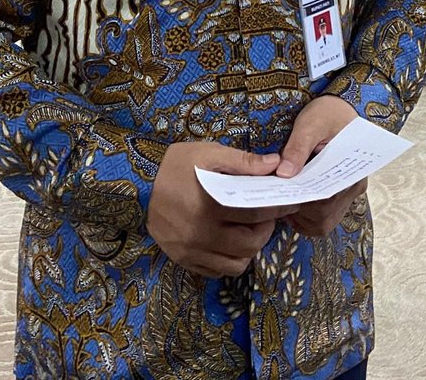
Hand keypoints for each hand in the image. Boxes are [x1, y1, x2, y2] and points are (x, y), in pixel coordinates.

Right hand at [147, 142, 296, 277]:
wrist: (136, 185)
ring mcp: (192, 251)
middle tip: (267, 216)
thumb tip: (276, 164)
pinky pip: (217, 272)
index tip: (289, 202)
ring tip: (250, 231)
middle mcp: (202, 234)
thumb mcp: (207, 154)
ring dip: (250, 249)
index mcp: (211, 206)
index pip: (257, 213)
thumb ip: (243, 161)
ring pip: (236, 264)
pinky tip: (230, 243)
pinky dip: (230, 261)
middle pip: (250, 244)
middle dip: (266, 230)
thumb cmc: (174, 166)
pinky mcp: (184, 260)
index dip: (278, 208)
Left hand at [277, 95, 362, 237]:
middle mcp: (353, 187)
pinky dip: (305, 215)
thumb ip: (298, 148)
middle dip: (297, 211)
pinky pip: (322, 216)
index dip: (301, 202)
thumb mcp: (311, 124)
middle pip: (323, 216)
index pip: (326, 199)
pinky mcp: (338, 195)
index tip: (280, 195)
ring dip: (300, 216)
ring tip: (281, 197)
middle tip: (275, 197)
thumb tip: (284, 174)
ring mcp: (346, 193)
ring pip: (322, 221)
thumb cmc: (328, 112)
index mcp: (353, 170)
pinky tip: (290, 198)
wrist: (340, 107)